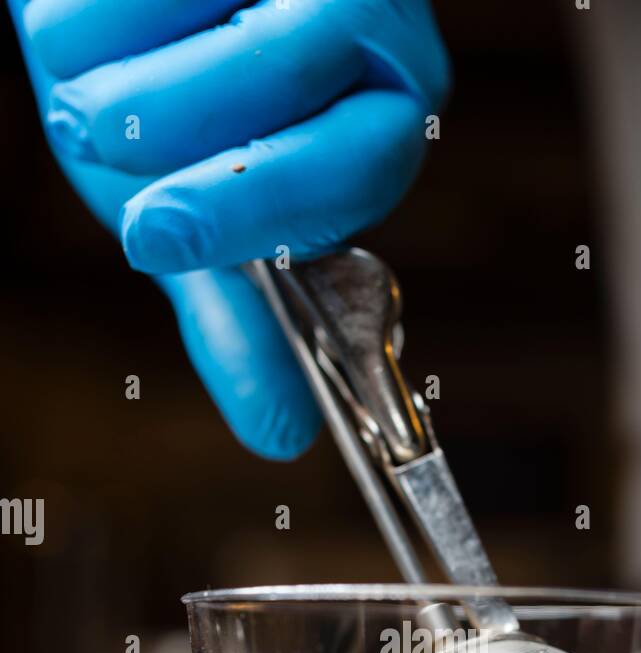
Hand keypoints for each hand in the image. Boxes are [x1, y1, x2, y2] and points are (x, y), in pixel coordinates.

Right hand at [9, 1, 449, 457]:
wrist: (104, 4)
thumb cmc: (160, 112)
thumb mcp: (197, 229)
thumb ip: (239, 320)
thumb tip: (281, 436)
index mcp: (375, 125)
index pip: (356, 167)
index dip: (255, 204)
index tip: (158, 233)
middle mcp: (371, 22)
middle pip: (287, 61)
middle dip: (171, 117)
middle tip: (95, 133)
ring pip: (206, 0)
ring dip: (109, 66)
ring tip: (87, 76)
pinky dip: (80, 2)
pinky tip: (92, 11)